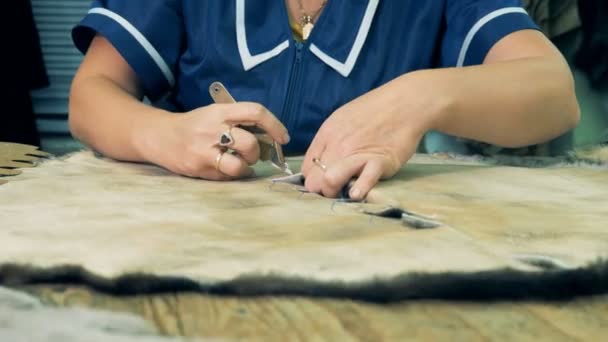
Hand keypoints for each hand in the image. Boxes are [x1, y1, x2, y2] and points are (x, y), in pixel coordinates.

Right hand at [139, 102, 289, 179]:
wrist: (159, 136)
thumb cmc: (194, 125)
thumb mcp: (214, 113)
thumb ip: (238, 121)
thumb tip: (271, 138)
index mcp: (219, 112)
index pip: (255, 112)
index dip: (274, 125)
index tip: (283, 137)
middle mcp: (212, 129)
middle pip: (249, 143)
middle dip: (256, 152)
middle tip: (252, 154)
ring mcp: (203, 151)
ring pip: (238, 165)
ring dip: (245, 167)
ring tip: (239, 163)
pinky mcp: (198, 169)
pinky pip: (225, 177)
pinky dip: (231, 175)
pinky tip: (224, 168)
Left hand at [302, 78, 431, 199]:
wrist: (406, 103)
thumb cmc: (376, 110)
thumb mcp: (343, 118)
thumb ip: (330, 140)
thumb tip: (319, 162)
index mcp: (328, 133)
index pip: (307, 168)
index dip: (314, 179)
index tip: (323, 182)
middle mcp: (338, 145)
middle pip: (314, 180)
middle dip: (321, 190)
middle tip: (335, 190)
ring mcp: (357, 154)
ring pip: (329, 182)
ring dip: (334, 193)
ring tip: (344, 192)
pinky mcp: (379, 162)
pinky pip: (362, 182)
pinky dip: (358, 191)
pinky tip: (357, 193)